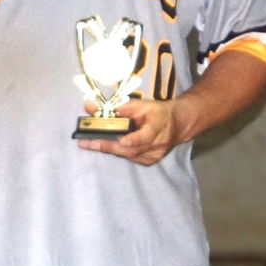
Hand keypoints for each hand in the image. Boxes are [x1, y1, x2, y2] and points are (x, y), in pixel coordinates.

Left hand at [77, 96, 191, 165]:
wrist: (178, 125)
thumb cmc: (159, 112)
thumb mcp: (144, 104)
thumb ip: (123, 107)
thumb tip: (98, 108)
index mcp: (158, 126)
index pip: (146, 136)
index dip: (134, 140)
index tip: (122, 141)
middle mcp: (156, 145)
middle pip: (130, 149)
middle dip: (107, 145)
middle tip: (87, 143)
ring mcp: (153, 156)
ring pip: (127, 154)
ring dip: (108, 148)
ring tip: (89, 143)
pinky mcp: (149, 162)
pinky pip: (129, 157)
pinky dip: (118, 151)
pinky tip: (107, 144)